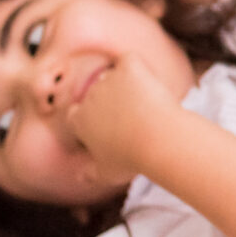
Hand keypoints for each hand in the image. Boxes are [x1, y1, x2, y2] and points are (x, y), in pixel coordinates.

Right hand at [66, 51, 186, 186]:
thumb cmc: (133, 160)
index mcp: (79, 121)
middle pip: (96, 93)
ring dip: (125, 84)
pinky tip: (147, 77)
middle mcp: (88, 98)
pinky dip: (136, 65)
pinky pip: (128, 60)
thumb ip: (90, 174)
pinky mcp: (129, 68)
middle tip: (135, 115)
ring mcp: (108, 80)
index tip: (109, 126)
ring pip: (112, 76)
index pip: (77, 113)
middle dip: (111, 101)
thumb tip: (82, 177)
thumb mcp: (107, 174)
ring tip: (147, 101)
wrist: (159, 140)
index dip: (91, 118)